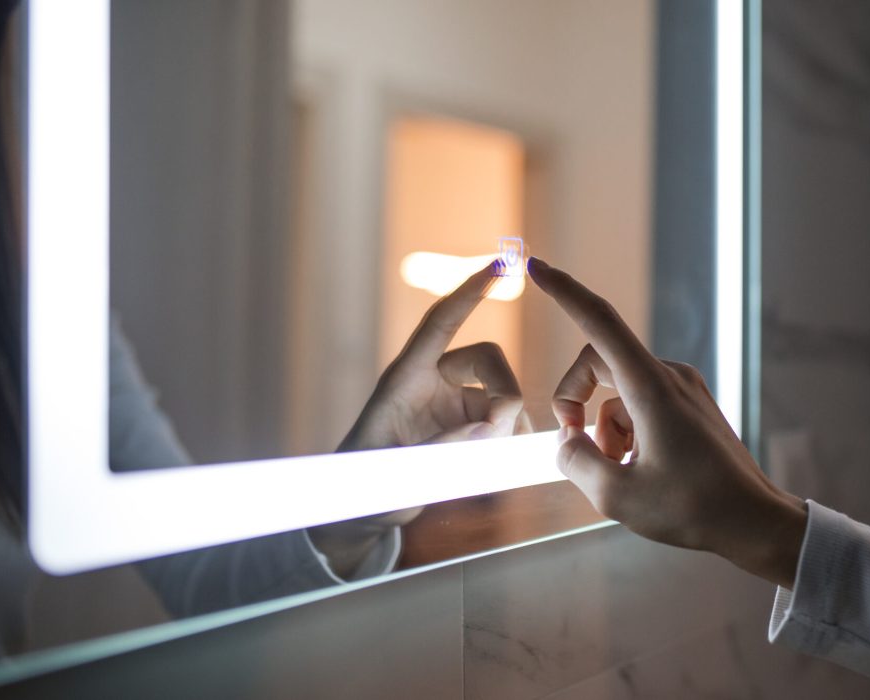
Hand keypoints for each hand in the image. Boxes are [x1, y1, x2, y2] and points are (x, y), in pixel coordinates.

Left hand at [309, 260, 529, 577]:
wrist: (360, 508)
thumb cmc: (363, 487)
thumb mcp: (394, 473)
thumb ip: (440, 451)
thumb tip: (487, 432)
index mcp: (405, 378)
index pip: (441, 322)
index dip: (470, 292)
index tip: (501, 266)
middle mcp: (433, 382)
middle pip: (487, 360)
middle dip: (505, 393)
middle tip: (500, 435)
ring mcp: (453, 403)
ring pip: (502, 393)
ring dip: (510, 422)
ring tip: (492, 462)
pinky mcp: (467, 426)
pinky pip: (504, 420)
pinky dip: (510, 438)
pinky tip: (497, 465)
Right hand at [528, 257, 806, 588]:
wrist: (753, 520)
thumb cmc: (692, 508)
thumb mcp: (615, 496)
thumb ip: (575, 461)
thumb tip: (565, 441)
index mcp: (650, 387)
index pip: (599, 322)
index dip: (563, 292)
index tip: (536, 266)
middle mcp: (668, 376)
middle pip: (598, 362)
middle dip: (574, 400)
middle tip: (572, 445)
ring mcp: (682, 387)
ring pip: (617, 392)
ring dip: (604, 429)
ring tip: (623, 473)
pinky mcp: (690, 403)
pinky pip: (640, 403)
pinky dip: (626, 432)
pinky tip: (642, 469)